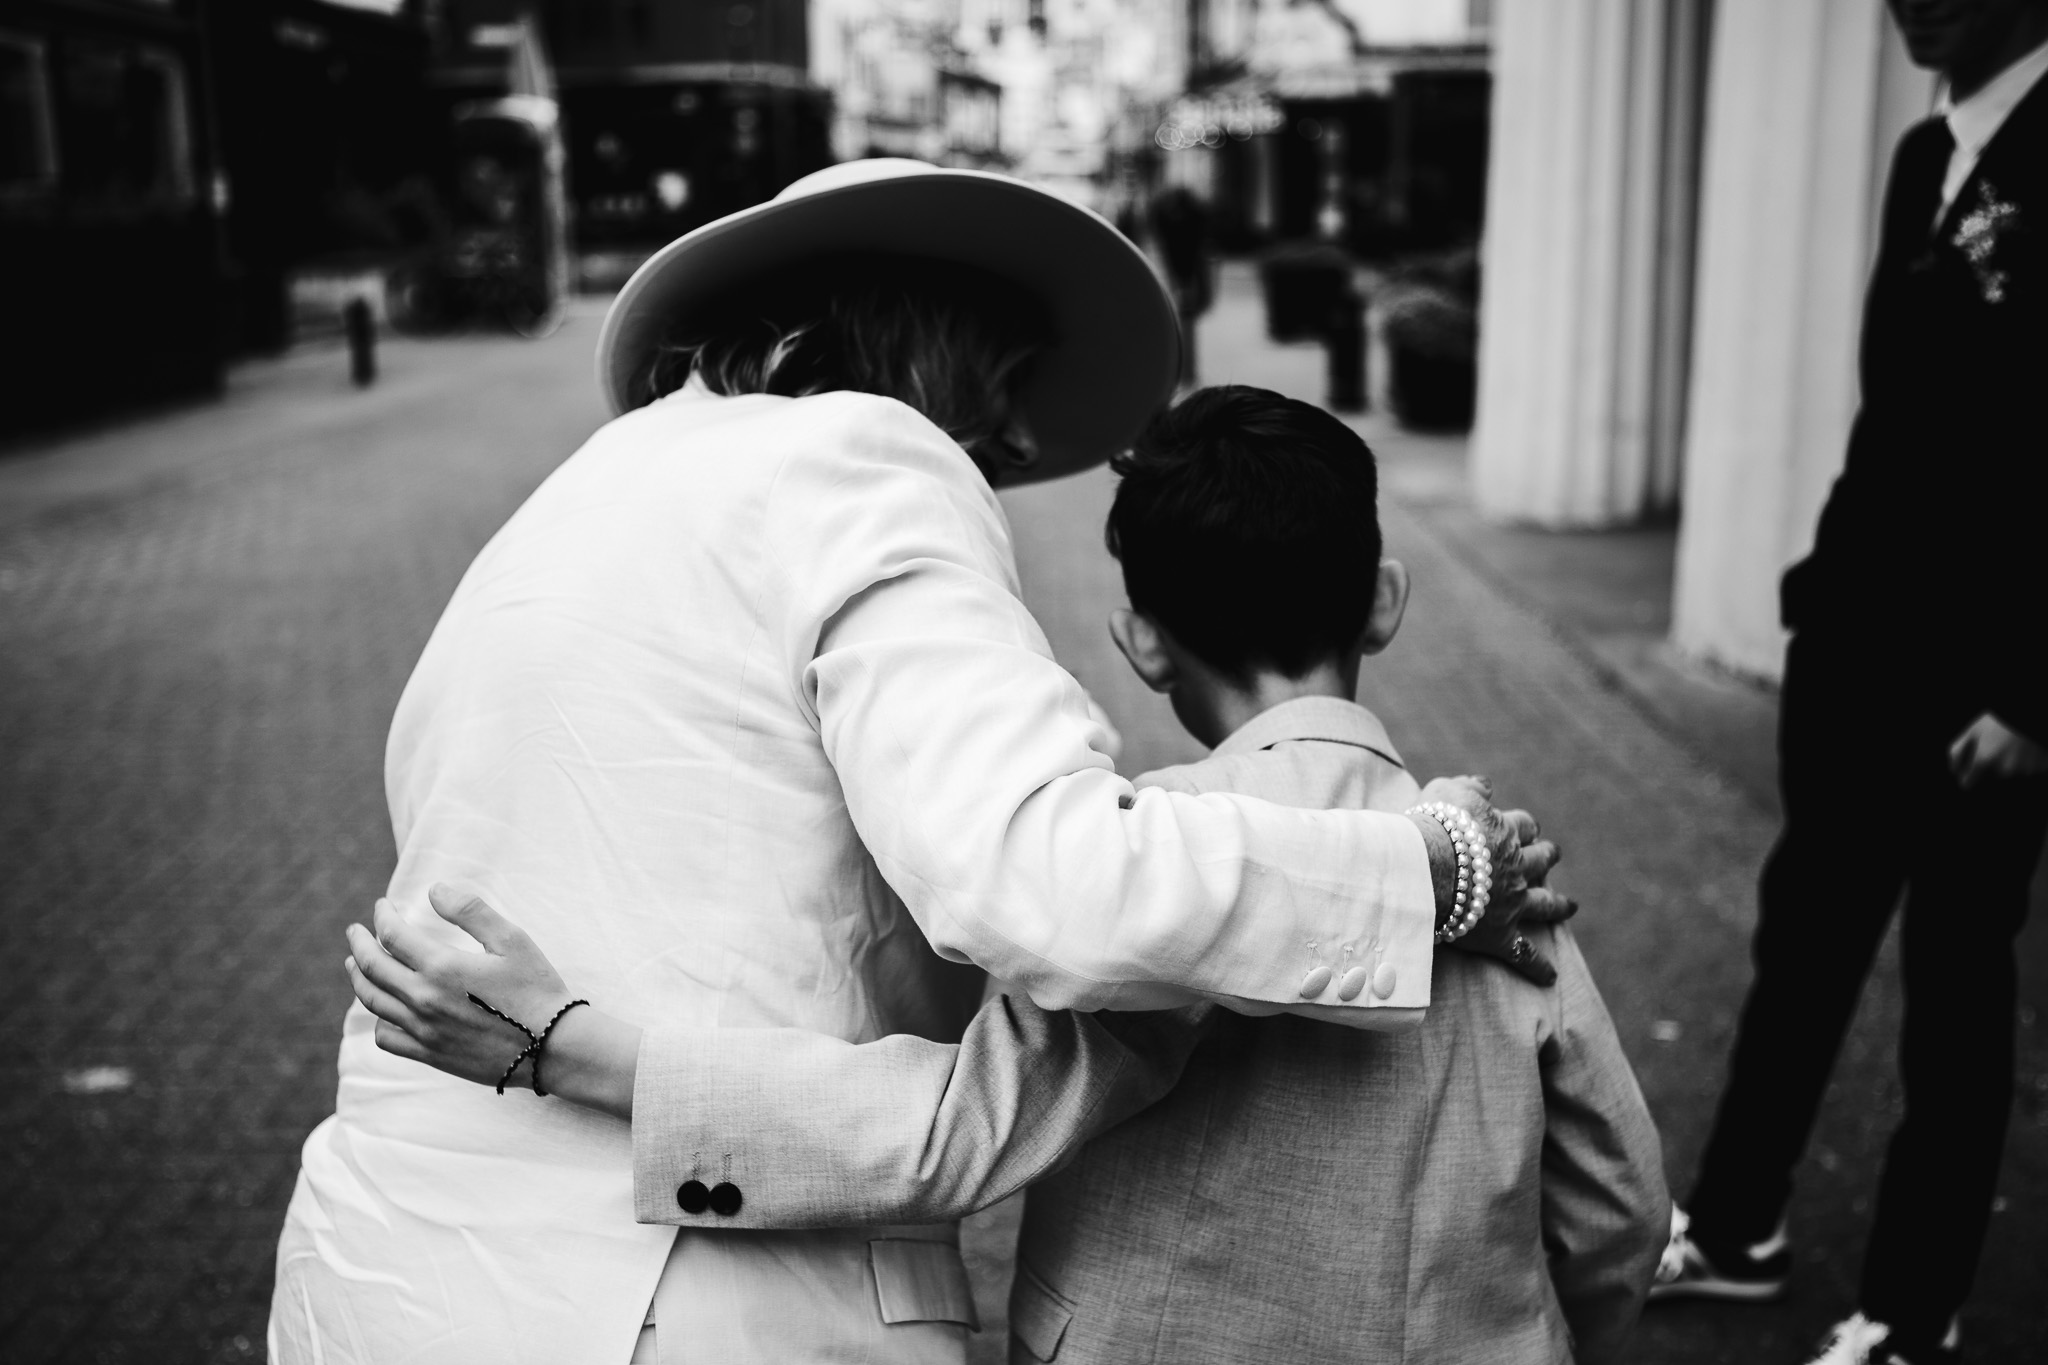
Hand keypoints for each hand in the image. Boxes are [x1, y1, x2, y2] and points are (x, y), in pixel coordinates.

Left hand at [344, 884, 574, 1089]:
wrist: (553, 1048)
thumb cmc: (537, 989)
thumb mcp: (512, 940)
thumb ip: (471, 911)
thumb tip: (433, 890)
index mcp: (442, 967)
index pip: (393, 935)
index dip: (382, 916)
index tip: (382, 906)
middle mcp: (424, 999)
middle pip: (372, 967)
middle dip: (359, 943)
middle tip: (354, 931)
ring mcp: (424, 1030)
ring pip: (372, 1001)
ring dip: (359, 979)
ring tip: (355, 966)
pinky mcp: (431, 1054)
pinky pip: (387, 1038)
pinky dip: (379, 1020)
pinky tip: (385, 1010)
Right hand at [1417, 776, 1575, 986]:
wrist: (1422, 868)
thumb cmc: (1429, 825)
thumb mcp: (1446, 790)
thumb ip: (1471, 786)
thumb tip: (1486, 784)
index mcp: (1505, 832)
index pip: (1524, 825)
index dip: (1524, 825)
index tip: (1523, 826)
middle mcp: (1516, 867)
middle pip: (1541, 858)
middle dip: (1547, 856)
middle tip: (1551, 855)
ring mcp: (1512, 902)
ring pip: (1545, 902)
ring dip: (1559, 904)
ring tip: (1571, 906)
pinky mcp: (1500, 935)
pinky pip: (1523, 954)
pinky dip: (1537, 966)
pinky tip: (1550, 977)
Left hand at [1948, 712, 2047, 789]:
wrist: (2029, 713)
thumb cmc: (2000, 719)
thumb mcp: (1974, 729)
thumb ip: (1958, 751)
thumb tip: (1952, 769)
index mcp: (1985, 758)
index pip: (1970, 779)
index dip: (1967, 779)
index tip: (1965, 781)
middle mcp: (2004, 768)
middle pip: (1995, 773)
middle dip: (1996, 762)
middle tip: (2001, 744)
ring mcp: (2024, 769)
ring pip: (2014, 770)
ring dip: (2014, 760)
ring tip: (2016, 743)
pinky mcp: (2041, 767)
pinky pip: (2032, 767)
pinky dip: (2030, 759)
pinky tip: (2028, 746)